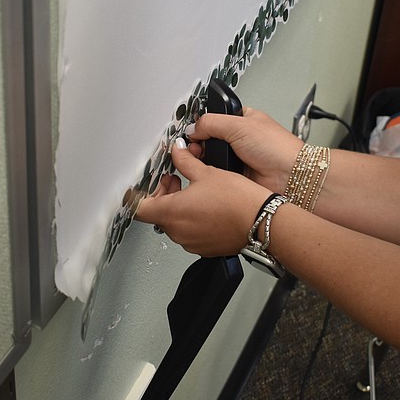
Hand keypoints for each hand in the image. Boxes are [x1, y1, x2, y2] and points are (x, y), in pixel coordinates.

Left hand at [135, 139, 272, 256]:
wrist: (261, 222)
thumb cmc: (237, 201)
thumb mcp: (206, 172)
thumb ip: (185, 161)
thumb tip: (177, 151)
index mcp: (171, 212)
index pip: (139, 208)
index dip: (139, 195)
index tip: (144, 187)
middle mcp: (177, 232)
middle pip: (158, 214)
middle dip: (164, 195)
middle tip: (176, 179)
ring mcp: (191, 243)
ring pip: (176, 224)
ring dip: (180, 207)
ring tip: (196, 191)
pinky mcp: (205, 248)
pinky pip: (192, 234)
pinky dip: (194, 220)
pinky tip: (209, 207)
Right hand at [185, 107, 303, 192]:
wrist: (289, 176)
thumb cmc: (277, 147)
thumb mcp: (240, 125)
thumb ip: (212, 123)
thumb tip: (192, 128)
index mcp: (244, 119)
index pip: (216, 117)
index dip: (203, 122)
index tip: (192, 129)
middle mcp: (241, 138)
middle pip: (210, 138)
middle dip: (201, 142)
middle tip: (195, 145)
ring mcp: (238, 158)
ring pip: (211, 156)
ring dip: (205, 157)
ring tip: (202, 158)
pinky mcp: (236, 175)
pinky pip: (216, 172)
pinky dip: (212, 172)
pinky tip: (210, 171)